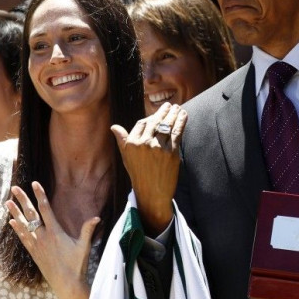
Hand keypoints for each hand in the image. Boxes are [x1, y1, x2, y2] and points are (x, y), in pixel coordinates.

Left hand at [7, 181, 97, 298]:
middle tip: (15, 188)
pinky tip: (11, 222)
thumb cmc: (77, 264)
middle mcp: (43, 236)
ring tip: (7, 201)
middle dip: (23, 200)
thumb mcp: (84, 245)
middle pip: (31, 214)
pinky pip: (22, 238)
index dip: (40, 195)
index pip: (46, 209)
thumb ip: (88, 230)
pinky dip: (16, 229)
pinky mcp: (33, 253)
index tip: (34, 183)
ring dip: (15, 212)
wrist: (66, 284)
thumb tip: (97, 217)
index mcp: (55, 232)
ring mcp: (37, 245)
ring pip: (23, 225)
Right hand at [111, 102, 186, 234]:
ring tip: (177, 107)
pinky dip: (181, 121)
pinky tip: (184, 114)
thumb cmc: (139, 175)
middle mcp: (143, 143)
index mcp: (131, 143)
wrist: (152, 193)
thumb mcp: (126, 158)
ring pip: (167, 124)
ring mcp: (158, 147)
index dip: (150, 118)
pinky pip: (177, 131)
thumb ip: (122, 140)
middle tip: (169, 105)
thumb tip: (114, 127)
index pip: (142, 123)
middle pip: (155, 121)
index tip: (157, 114)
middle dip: (163, 111)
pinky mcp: (171, 152)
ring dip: (174, 113)